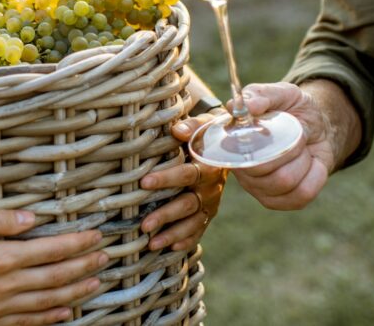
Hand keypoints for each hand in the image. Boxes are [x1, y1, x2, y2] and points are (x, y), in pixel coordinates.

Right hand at [0, 210, 107, 324]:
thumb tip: (32, 218)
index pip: (49, 250)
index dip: (76, 243)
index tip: (95, 235)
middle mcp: (1, 287)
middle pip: (54, 277)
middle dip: (84, 266)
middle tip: (106, 256)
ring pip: (46, 302)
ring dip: (75, 292)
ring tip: (96, 281)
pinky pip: (27, 323)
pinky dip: (50, 318)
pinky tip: (66, 312)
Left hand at [138, 110, 227, 251]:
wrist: (229, 146)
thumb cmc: (208, 134)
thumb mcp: (204, 126)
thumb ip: (192, 127)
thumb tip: (176, 130)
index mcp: (209, 166)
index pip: (187, 174)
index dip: (167, 179)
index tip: (144, 183)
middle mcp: (212, 188)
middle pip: (188, 204)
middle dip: (166, 215)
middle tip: (144, 224)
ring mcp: (210, 204)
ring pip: (192, 222)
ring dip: (172, 233)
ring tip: (151, 244)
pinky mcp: (208, 214)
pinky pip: (198, 230)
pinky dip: (186, 241)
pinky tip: (170, 248)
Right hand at [228, 81, 354, 210]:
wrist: (319, 126)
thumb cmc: (294, 109)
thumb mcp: (281, 93)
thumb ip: (261, 94)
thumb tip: (244, 106)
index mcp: (232, 142)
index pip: (235, 153)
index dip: (254, 146)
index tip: (273, 131)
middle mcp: (241, 169)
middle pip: (263, 170)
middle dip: (289, 148)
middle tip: (297, 136)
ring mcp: (260, 189)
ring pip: (285, 182)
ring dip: (303, 161)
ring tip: (303, 150)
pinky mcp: (281, 202)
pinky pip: (303, 194)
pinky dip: (315, 175)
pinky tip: (312, 165)